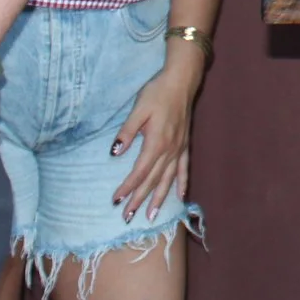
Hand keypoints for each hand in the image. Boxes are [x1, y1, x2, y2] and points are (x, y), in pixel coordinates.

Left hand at [111, 54, 203, 223]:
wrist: (181, 81)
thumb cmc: (157, 93)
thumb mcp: (138, 109)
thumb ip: (127, 132)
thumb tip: (115, 153)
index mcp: (156, 142)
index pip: (140, 171)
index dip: (128, 187)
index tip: (116, 200)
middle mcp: (169, 150)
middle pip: (152, 180)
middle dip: (139, 200)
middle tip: (127, 217)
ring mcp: (179, 149)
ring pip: (168, 179)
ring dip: (159, 199)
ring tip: (151, 216)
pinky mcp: (184, 145)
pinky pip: (183, 169)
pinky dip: (181, 184)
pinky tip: (180, 197)